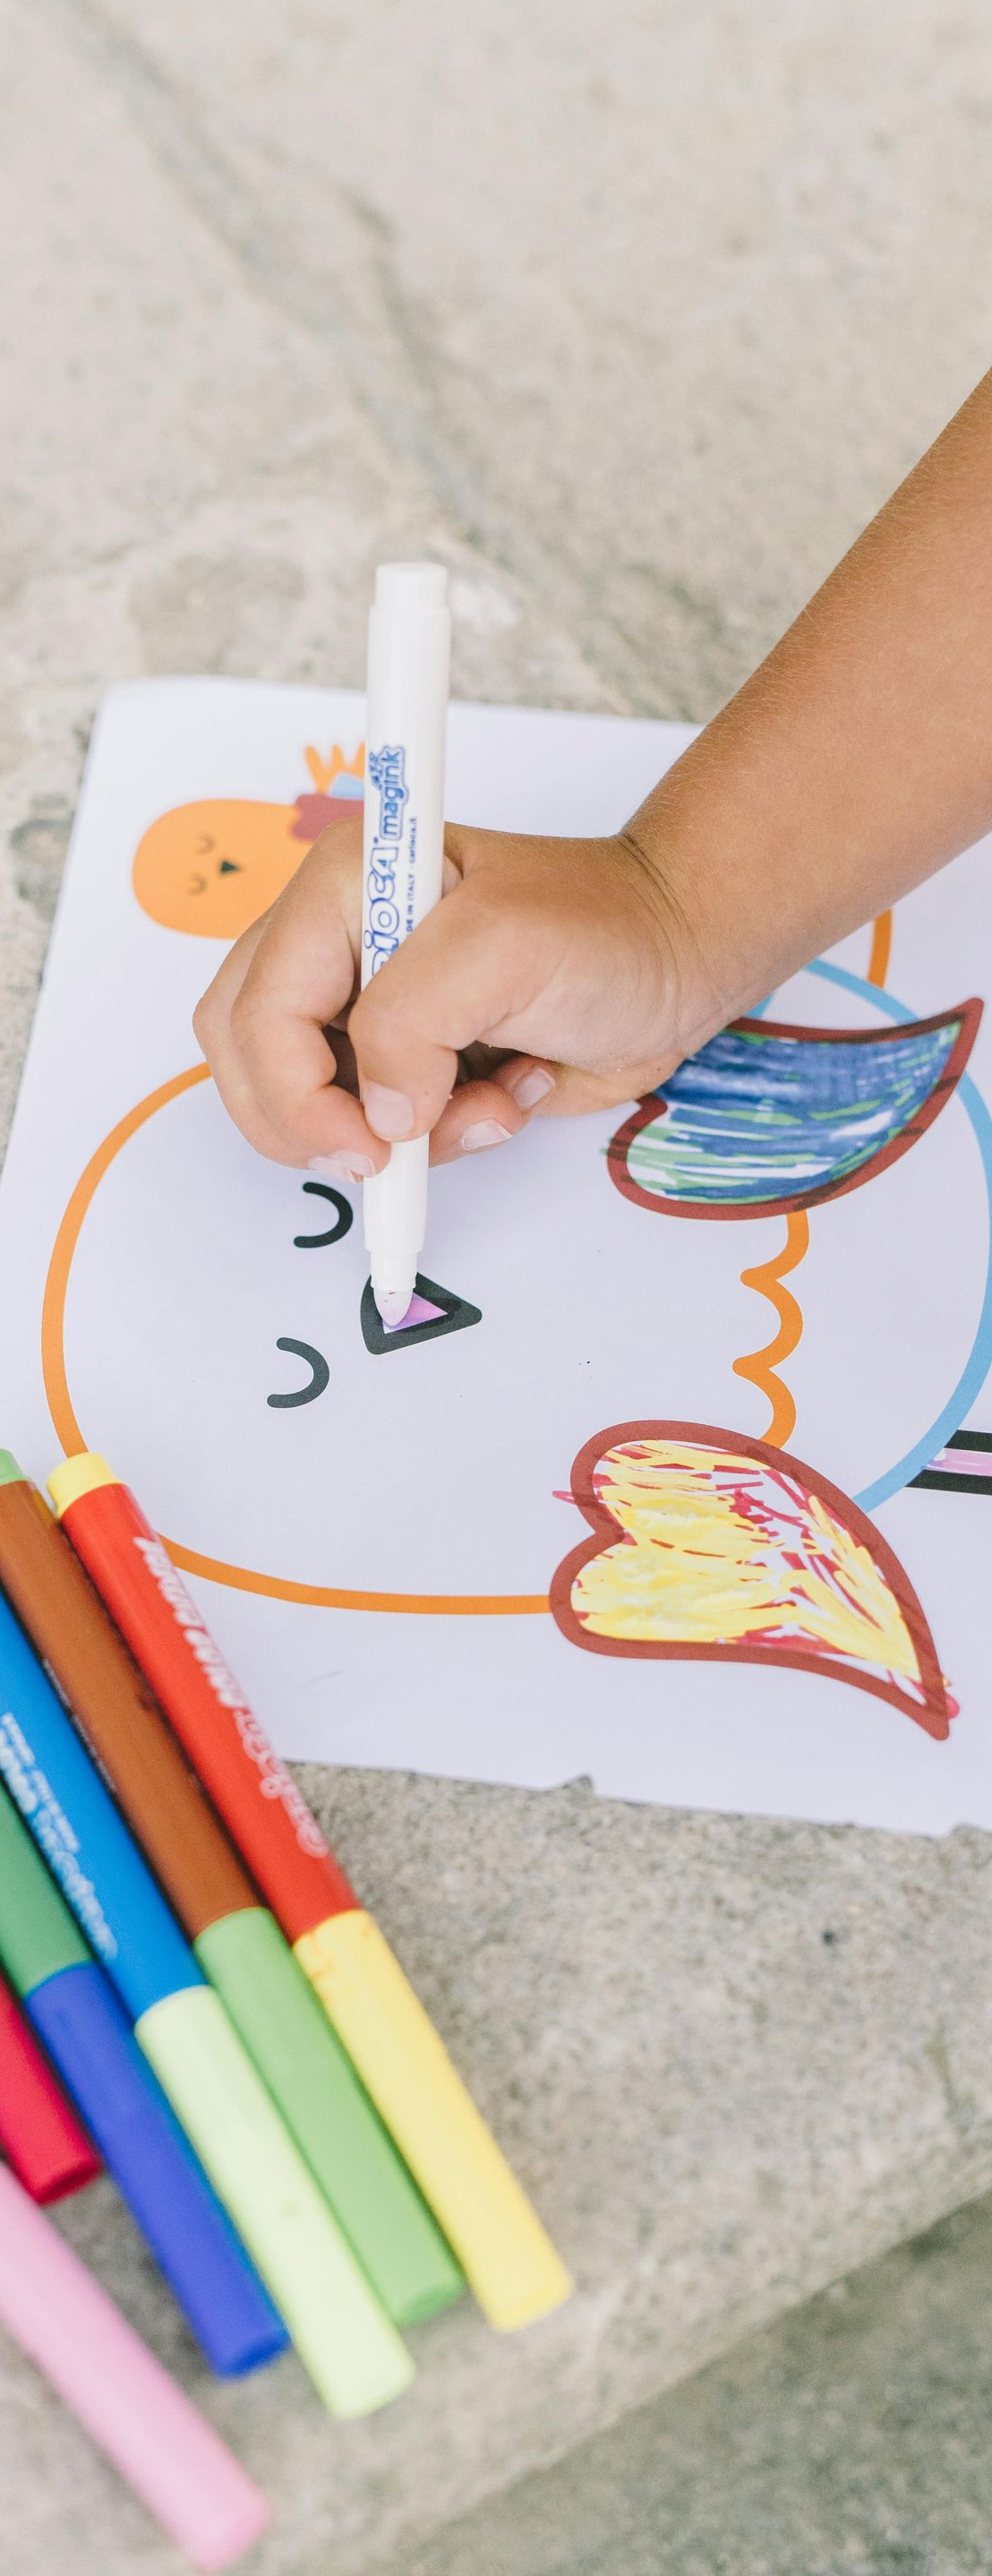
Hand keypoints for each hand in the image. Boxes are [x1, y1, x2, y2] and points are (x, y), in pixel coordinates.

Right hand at [193, 807, 703, 1178]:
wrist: (680, 963)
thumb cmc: (607, 929)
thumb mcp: (504, 948)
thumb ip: (415, 1022)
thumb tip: (381, 1114)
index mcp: (345, 889)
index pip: (257, 1007)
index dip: (295, 1093)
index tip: (370, 1145)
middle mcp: (339, 944)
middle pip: (250, 1060)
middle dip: (319, 1124)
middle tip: (396, 1153)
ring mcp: (369, 1008)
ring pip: (312, 1109)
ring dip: (402, 1137)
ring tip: (491, 1103)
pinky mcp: (410, 1063)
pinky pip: (380, 1131)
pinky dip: (442, 1141)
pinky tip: (506, 1095)